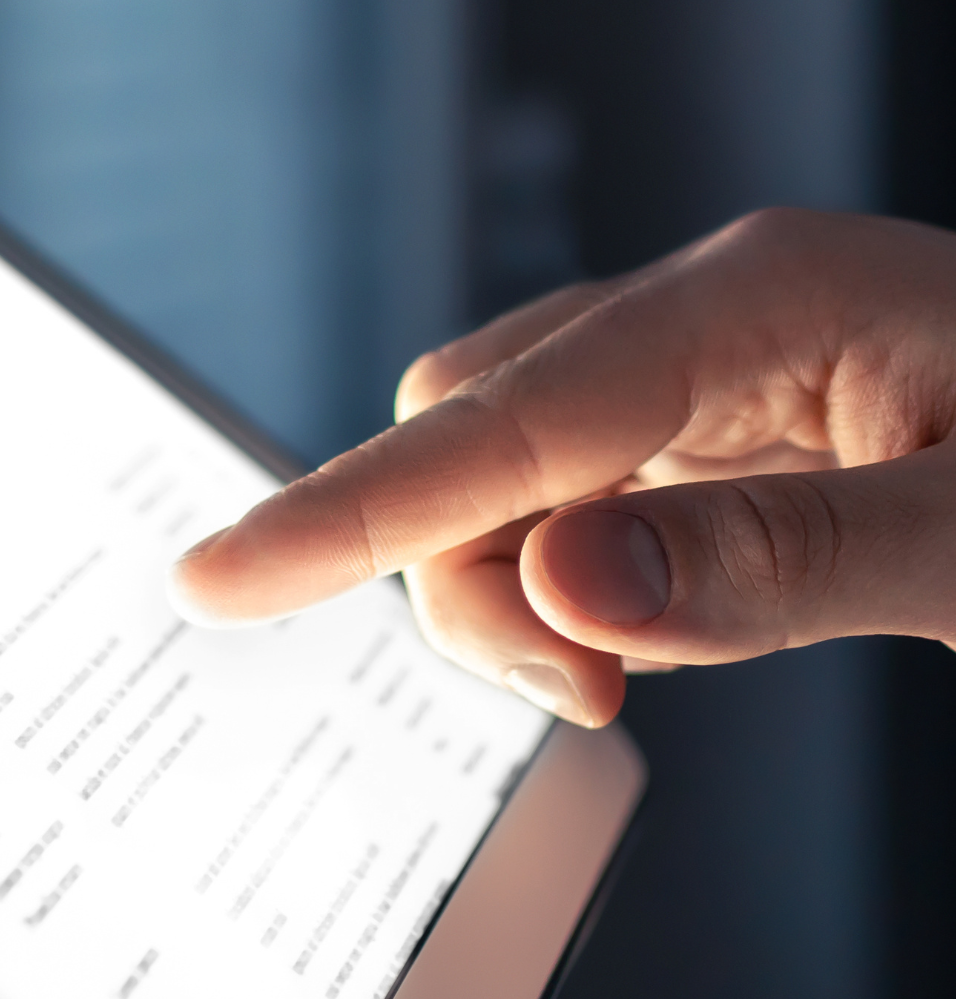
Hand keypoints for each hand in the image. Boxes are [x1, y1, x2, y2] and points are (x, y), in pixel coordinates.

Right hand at [170, 208, 955, 726]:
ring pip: (498, 462)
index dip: (353, 510)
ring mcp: (706, 361)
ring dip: (510, 585)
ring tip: (619, 675)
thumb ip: (782, 565)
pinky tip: (635, 622)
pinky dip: (558, 575)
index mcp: (769, 302)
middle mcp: (711, 313)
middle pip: (471, 427)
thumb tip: (562, 589)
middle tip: (584, 696)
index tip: (217, 580)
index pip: (510, 417)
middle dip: (460, 570)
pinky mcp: (709, 420)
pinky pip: (563, 486)